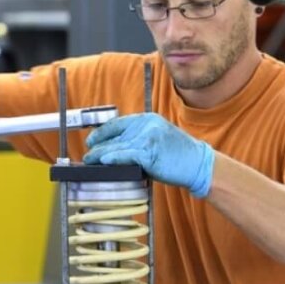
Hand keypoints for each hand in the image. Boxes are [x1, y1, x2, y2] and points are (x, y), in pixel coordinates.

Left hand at [83, 113, 214, 196]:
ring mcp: (147, 138)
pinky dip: (112, 159)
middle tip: (87, 156)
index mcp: (147, 119)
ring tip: (89, 161)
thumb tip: (113, 148)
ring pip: (116, 147)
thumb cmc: (177, 155)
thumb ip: (137, 139)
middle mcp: (146, 126)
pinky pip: (124, 155)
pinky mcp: (149, 152)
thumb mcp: (156, 139)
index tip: (90, 140)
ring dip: (99, 155)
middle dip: (97, 147)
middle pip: (114, 137)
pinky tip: (103, 162)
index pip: (117, 123)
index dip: (100, 133)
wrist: (198, 163)